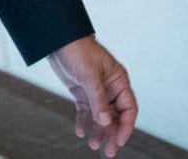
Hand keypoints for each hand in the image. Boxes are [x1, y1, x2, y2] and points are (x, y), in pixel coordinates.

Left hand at [47, 35, 137, 155]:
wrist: (59, 40)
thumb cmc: (79, 51)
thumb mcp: (90, 75)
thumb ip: (98, 99)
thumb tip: (105, 122)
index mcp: (118, 81)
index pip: (128, 108)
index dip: (126, 126)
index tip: (120, 140)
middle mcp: (110, 88)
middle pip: (115, 116)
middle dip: (113, 134)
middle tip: (110, 152)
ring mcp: (96, 91)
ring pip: (101, 117)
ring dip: (98, 131)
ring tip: (92, 145)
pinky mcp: (82, 92)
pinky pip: (86, 112)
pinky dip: (84, 122)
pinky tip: (80, 131)